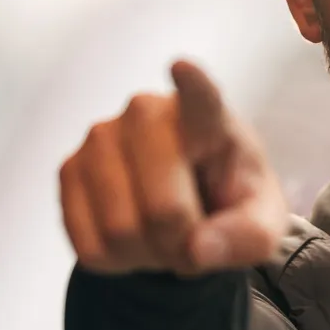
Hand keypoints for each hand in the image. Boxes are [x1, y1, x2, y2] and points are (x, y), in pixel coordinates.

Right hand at [60, 60, 289, 274]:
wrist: (189, 208)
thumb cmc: (230, 203)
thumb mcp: (260, 227)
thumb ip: (243, 238)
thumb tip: (197, 249)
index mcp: (209, 120)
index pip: (202, 100)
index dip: (193, 87)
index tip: (183, 68)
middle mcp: (147, 113)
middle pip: (162, 211)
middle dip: (181, 245)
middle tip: (193, 242)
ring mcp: (101, 137)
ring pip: (119, 232)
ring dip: (148, 255)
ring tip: (164, 237)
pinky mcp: (69, 168)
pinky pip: (88, 244)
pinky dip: (117, 262)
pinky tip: (133, 238)